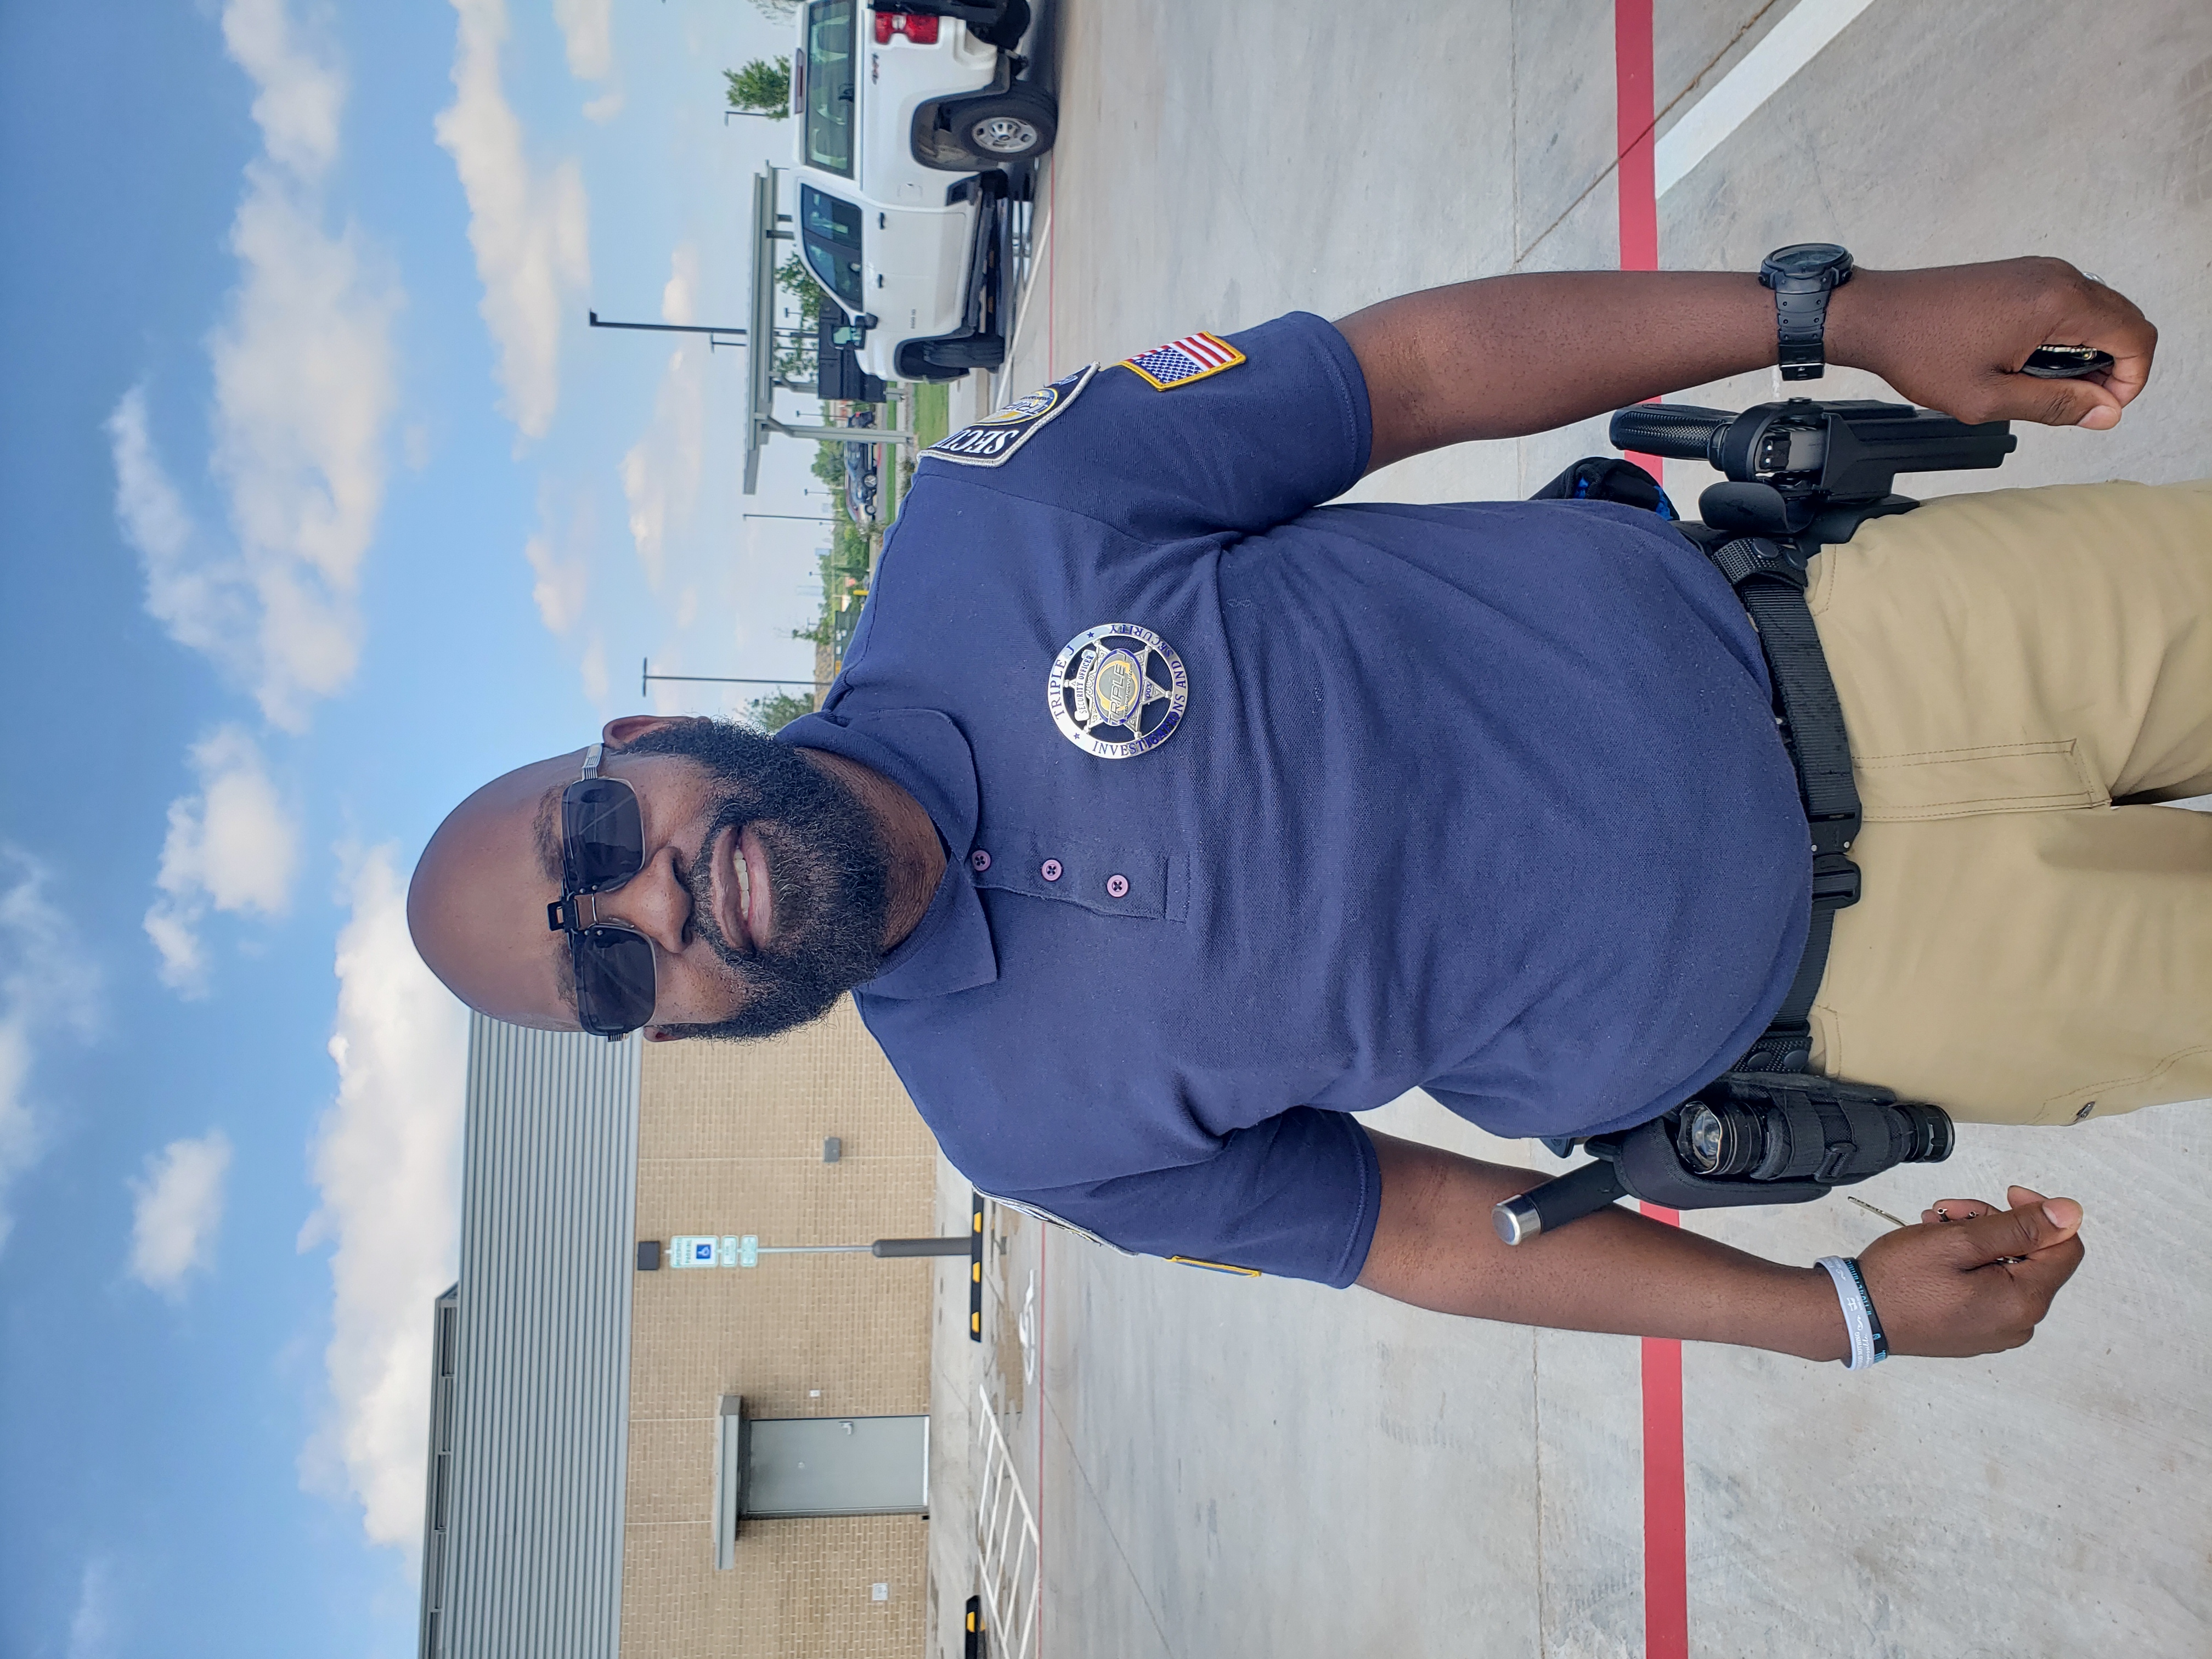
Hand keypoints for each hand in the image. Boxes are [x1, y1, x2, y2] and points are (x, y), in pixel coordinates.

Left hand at [1830, 258, 2155, 430]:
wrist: (1878, 315)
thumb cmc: (1921, 352)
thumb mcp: (1988, 398)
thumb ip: (2055, 406)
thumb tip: (2106, 412)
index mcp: (2058, 303)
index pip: (2137, 337)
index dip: (2132, 380)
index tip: (2101, 407)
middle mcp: (2059, 276)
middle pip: (2126, 321)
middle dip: (2114, 367)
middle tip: (2073, 402)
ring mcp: (2042, 270)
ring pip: (2100, 312)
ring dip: (2090, 352)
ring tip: (2043, 384)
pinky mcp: (2026, 273)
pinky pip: (2072, 303)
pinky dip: (2068, 334)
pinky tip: (2029, 362)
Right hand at [1851, 1185, 2084, 1358]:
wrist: (1855, 1317)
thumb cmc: (1901, 1280)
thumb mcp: (1959, 1242)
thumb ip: (2020, 1227)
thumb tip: (2071, 1213)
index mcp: (2023, 1301)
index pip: (2065, 1248)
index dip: (2043, 1214)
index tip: (2006, 1194)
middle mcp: (2020, 1323)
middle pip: (2033, 1258)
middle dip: (1997, 1224)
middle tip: (1950, 1209)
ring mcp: (1998, 1332)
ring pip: (2008, 1270)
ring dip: (1978, 1241)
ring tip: (1935, 1226)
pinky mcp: (1976, 1333)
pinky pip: (1991, 1290)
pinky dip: (1970, 1265)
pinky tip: (1937, 1251)